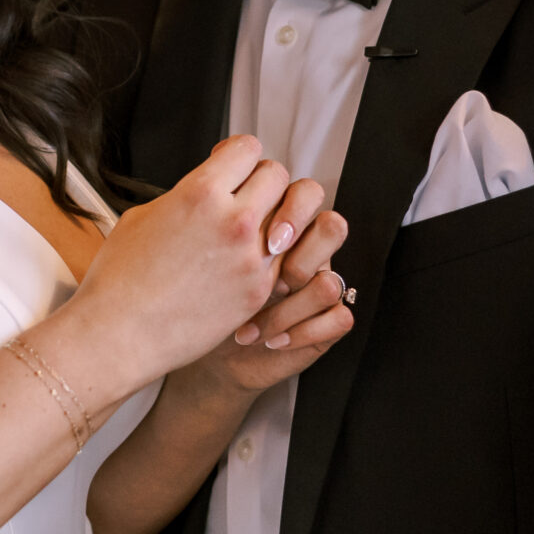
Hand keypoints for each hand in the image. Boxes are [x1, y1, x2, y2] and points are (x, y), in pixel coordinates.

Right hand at [63, 136, 302, 398]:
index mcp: (201, 194)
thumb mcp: (143, 216)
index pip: (247, 148)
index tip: (230, 165)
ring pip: (288, 219)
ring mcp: (251, 258)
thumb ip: (184, 196)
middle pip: (277, 176)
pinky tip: (241, 264)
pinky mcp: (258, 291)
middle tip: (245, 195)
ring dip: (270, 220)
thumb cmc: (119, 280)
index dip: (236, 154)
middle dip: (261, 181)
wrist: (120, 336)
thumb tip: (204, 192)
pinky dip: (267, 257)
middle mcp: (234, 221)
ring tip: (245, 233)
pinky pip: (281, 259)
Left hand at [165, 200, 353, 407]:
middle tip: (268, 275)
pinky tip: (271, 339)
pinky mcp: (323, 325)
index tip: (256, 230)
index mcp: (277, 227)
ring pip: (331, 281)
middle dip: (300, 250)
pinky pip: (339, 319)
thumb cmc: (193, 294)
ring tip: (257, 318)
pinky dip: (303, 331)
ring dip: (292, 305)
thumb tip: (219, 188)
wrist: (195, 344)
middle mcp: (301, 254)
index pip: (305, 195)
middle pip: (332, 227)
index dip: (289, 207)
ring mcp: (314, 288)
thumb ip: (216, 217)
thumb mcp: (197, 250)